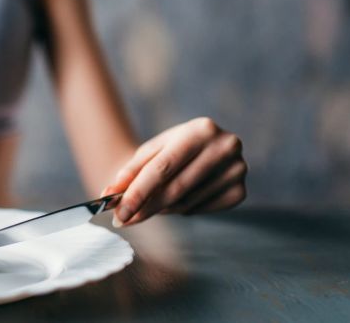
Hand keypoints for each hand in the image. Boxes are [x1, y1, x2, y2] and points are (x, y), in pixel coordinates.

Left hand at [102, 117, 246, 226]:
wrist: (198, 149)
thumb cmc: (171, 150)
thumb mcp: (150, 153)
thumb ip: (129, 173)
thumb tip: (109, 195)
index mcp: (202, 129)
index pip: (163, 167)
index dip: (139, 192)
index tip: (120, 211)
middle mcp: (226, 147)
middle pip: (175, 188)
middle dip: (146, 207)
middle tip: (123, 220)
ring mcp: (237, 170)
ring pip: (187, 202)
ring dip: (163, 208)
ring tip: (153, 202)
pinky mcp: (240, 192)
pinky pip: (201, 210)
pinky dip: (184, 209)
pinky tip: (181, 197)